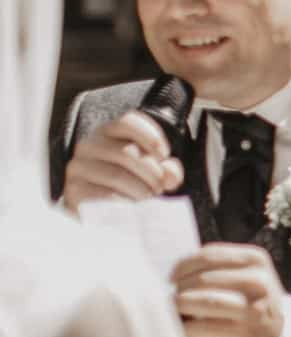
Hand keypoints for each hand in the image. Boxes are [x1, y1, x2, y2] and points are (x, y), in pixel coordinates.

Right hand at [62, 112, 184, 210]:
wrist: (101, 214)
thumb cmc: (131, 186)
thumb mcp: (152, 173)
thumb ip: (166, 170)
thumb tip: (170, 174)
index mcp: (107, 133)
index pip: (128, 122)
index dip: (151, 136)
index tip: (164, 155)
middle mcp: (88, 145)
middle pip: (127, 152)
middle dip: (152, 173)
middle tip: (160, 188)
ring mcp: (78, 167)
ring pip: (117, 175)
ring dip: (141, 190)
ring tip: (149, 198)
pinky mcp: (73, 190)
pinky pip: (104, 196)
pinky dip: (125, 203)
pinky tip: (133, 208)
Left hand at [172, 245, 289, 336]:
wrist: (275, 334)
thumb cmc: (248, 299)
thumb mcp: (245, 274)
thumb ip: (216, 266)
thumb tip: (172, 273)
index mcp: (256, 260)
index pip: (209, 255)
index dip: (183, 265)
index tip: (172, 277)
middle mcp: (259, 282)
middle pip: (204, 279)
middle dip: (180, 288)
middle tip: (171, 296)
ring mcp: (253, 309)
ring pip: (203, 302)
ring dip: (179, 305)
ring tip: (173, 308)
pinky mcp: (244, 333)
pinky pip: (201, 328)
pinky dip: (184, 328)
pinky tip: (182, 327)